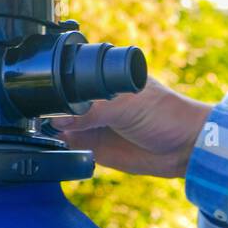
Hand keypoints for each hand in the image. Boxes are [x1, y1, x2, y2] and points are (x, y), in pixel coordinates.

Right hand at [49, 76, 209, 177]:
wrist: (185, 148)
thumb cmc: (165, 114)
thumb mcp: (125, 105)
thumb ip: (91, 111)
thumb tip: (58, 120)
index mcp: (103, 78)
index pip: (69, 78)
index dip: (54, 86)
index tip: (42, 95)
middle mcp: (95, 100)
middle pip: (61, 104)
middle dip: (50, 111)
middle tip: (43, 118)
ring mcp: (94, 125)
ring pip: (62, 127)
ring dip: (53, 131)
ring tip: (55, 132)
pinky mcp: (96, 149)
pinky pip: (71, 149)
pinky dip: (62, 149)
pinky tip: (61, 147)